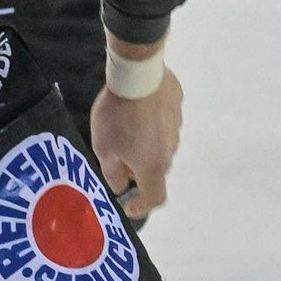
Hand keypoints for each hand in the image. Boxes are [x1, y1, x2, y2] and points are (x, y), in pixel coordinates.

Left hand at [89, 68, 182, 218]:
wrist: (138, 73)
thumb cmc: (118, 116)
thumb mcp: (104, 147)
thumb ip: (112, 172)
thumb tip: (121, 186)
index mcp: (153, 166)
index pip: (155, 197)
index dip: (142, 207)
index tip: (129, 205)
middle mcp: (170, 150)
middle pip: (155, 169)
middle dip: (137, 170)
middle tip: (117, 158)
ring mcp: (177, 127)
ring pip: (160, 144)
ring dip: (144, 144)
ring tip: (123, 128)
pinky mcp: (176, 106)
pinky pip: (163, 121)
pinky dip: (151, 122)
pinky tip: (136, 108)